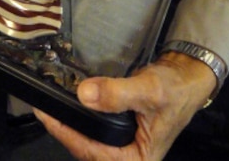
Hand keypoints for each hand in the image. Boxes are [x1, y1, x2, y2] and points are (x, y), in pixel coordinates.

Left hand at [34, 52, 215, 160]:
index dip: (66, 134)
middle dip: (63, 131)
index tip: (45, 115)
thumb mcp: (148, 91)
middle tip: (42, 109)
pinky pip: (94, 130)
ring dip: (69, 125)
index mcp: (138, 160)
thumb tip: (84, 95)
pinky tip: (68, 106)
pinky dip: (80, 119)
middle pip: (87, 150)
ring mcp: (124, 145)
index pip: (93, 152)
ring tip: (49, 108)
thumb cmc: (175, 89)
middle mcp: (129, 157)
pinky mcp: (119, 132)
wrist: (186, 77)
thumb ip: (117, 94)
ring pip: (89, 141)